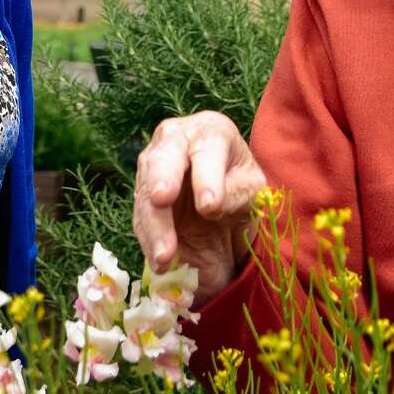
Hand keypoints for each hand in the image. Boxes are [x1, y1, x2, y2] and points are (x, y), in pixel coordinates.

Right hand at [133, 111, 268, 305]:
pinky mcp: (141, 197)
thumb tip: (208, 205)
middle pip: (164, 157)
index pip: (207, 149)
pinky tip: (161, 262)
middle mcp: (175, 140)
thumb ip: (234, 193)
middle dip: (162, 178)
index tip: (209, 206)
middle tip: (161, 199)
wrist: (226, 214)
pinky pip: (141, 220)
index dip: (207, 176)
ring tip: (165, 255)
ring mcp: (152, 166)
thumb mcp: (252, 192)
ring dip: (155, 225)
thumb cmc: (242, 191)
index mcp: (211, 131)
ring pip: (146, 193)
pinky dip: (150, 243)